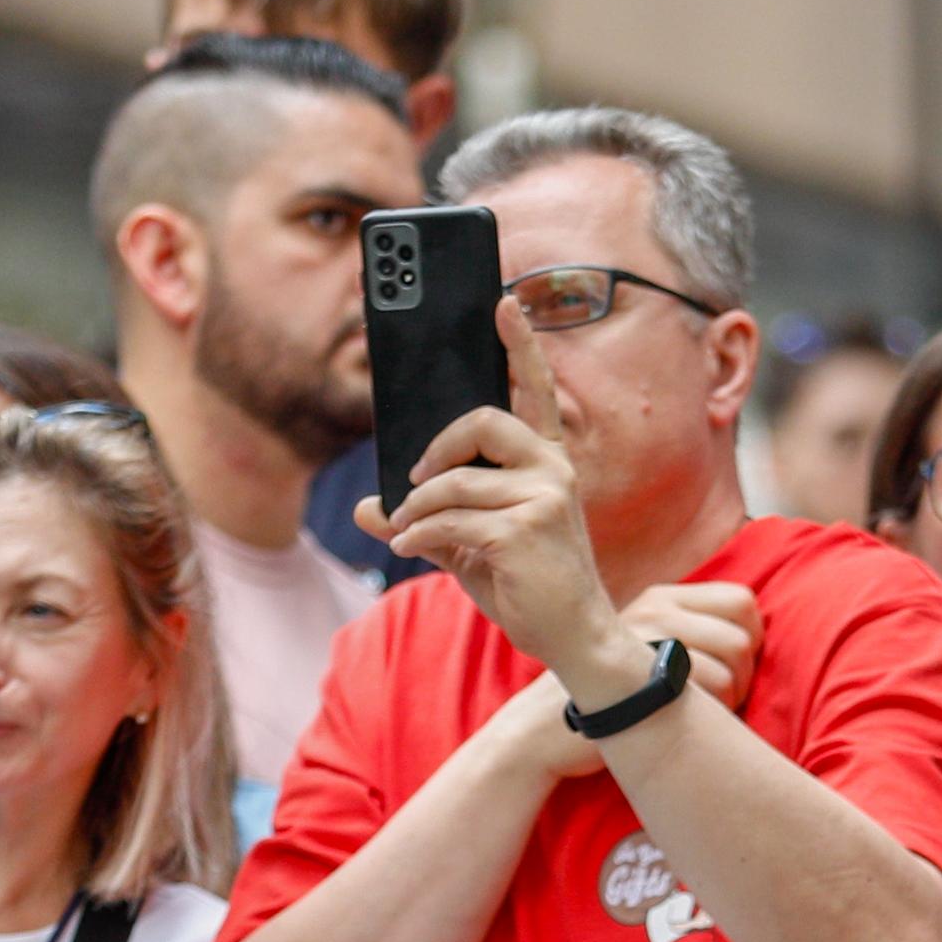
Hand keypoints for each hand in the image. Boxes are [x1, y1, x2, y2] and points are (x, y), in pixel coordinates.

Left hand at [382, 307, 628, 687]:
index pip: (538, 392)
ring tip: (403, 530)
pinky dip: (418, 534)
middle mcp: (553, 470)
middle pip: (482, 422)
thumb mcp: (469, 546)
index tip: (503, 304)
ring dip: (417, 508)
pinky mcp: (525, 529)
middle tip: (414, 477)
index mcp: (549, 463)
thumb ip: (426, 519)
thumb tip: (369, 508)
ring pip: (453, 482)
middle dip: (437, 447)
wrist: (572, 638)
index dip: (522, 346)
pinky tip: (407, 548)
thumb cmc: (528, 587)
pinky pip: (449, 518)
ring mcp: (544, 497)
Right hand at [499, 580, 761, 779]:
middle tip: (716, 703)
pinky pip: (714, 689)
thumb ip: (688, 637)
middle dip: (743, 679)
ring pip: (732, 667)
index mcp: (662, 598)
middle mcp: (657, 608)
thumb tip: (748, 643)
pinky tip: (684, 726)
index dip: (750, 640)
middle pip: (743, 638)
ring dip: (729, 702)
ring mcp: (648, 637)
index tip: (731, 670)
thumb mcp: (642, 651)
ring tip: (698, 717)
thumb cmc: (602, 700)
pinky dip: (713, 717)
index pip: (742, 601)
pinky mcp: (645, 671)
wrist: (540, 729)